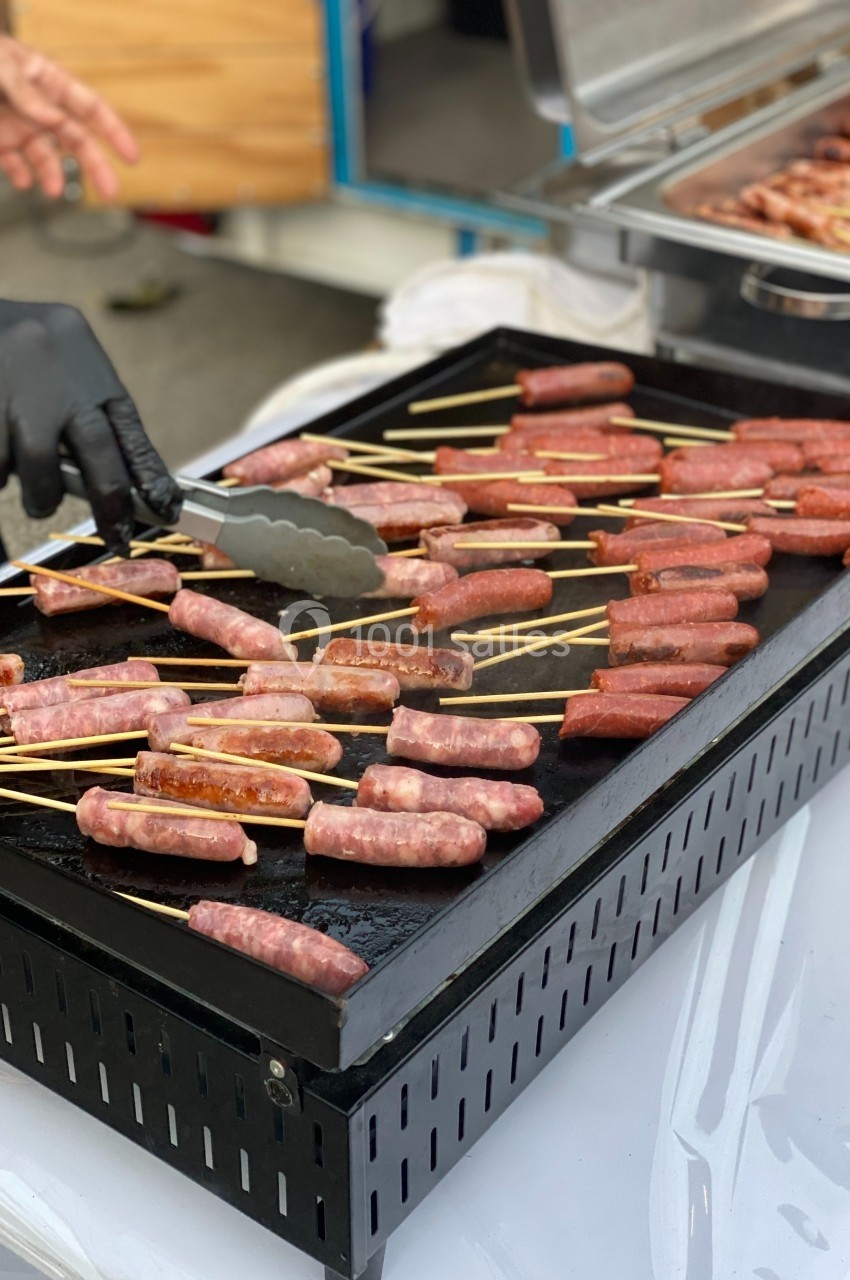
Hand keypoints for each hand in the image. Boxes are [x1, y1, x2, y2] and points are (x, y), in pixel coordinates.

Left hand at [0, 36, 137, 199]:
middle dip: (94, 165)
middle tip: (111, 191)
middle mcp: (38, 107)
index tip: (131, 156)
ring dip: (52, 174)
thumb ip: (28, 92)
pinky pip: (16, 165)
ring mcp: (18, 126)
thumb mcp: (1, 65)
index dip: (114, 131)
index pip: (90, 108)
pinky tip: (24, 181)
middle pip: (76, 139)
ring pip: (47, 158)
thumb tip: (55, 119)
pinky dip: (22, 176)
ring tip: (51, 189)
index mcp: (47, 80)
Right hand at [0, 301, 181, 554]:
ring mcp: (14, 385)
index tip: (166, 509)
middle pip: (96, 447)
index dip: (150, 474)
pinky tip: (3, 466)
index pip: (128, 428)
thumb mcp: (70, 368)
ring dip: (41, 494)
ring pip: (37, 461)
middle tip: (116, 535)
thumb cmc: (25, 356)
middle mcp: (57, 373)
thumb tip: (129, 483)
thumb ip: (91, 417)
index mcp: (88, 368)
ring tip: (38, 500)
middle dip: (110, 501)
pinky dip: (2, 473)